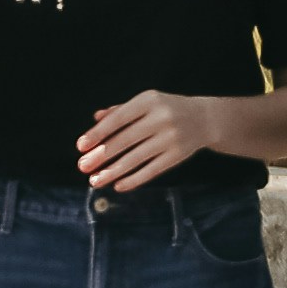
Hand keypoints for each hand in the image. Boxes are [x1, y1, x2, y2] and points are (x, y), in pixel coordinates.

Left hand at [76, 90, 216, 192]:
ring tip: (94, 181)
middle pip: (125, 139)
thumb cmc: (166, 109)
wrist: (205, 118)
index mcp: (149, 101)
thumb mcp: (146, 103)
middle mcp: (161, 118)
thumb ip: (120, 110)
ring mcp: (171, 137)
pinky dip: (134, 179)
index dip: (98, 133)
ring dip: (113, 171)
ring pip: (136, 158)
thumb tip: (95, 119)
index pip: (118, 118)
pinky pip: (152, 169)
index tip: (81, 146)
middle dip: (101, 155)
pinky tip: (118, 186)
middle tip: (82, 166)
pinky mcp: (178, 155)